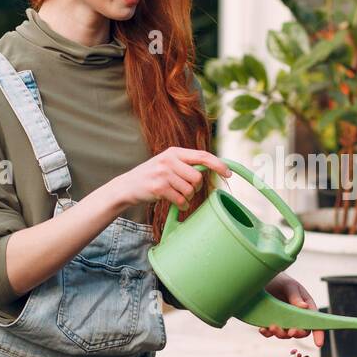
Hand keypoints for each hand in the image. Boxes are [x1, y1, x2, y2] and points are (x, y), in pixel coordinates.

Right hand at [109, 146, 230, 209]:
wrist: (128, 186)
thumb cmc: (152, 176)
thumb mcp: (168, 163)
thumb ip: (186, 164)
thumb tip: (212, 169)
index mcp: (175, 152)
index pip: (203, 156)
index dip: (218, 165)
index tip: (228, 173)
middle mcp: (169, 160)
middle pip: (197, 177)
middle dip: (196, 187)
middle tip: (187, 189)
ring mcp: (163, 173)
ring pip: (189, 190)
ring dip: (187, 197)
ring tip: (177, 196)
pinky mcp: (159, 187)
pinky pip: (180, 199)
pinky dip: (181, 205)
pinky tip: (175, 203)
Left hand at [260, 273, 324, 348]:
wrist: (261, 279)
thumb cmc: (280, 280)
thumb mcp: (289, 286)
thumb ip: (295, 297)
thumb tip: (304, 307)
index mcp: (306, 306)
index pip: (314, 321)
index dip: (319, 333)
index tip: (318, 343)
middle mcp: (296, 316)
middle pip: (301, 331)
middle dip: (296, 333)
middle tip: (290, 332)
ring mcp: (283, 321)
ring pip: (285, 335)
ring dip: (280, 334)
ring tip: (272, 326)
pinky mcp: (271, 322)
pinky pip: (270, 333)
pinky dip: (267, 333)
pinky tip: (262, 329)